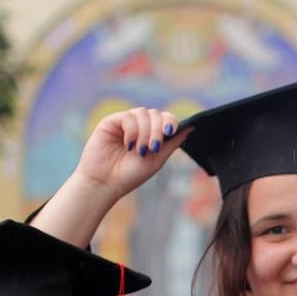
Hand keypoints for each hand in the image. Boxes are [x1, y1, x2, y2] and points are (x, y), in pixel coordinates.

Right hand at [34, 107, 193, 247]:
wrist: (106, 182)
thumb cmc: (130, 175)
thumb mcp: (157, 159)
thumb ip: (172, 143)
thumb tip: (191, 127)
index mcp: (151, 135)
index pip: (165, 118)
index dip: (170, 121)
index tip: (170, 132)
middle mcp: (139, 126)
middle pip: (156, 114)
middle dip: (158, 130)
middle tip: (153, 148)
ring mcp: (125, 123)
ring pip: (143, 113)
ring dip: (145, 132)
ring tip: (140, 150)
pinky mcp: (111, 121)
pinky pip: (128, 116)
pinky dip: (132, 130)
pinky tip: (128, 144)